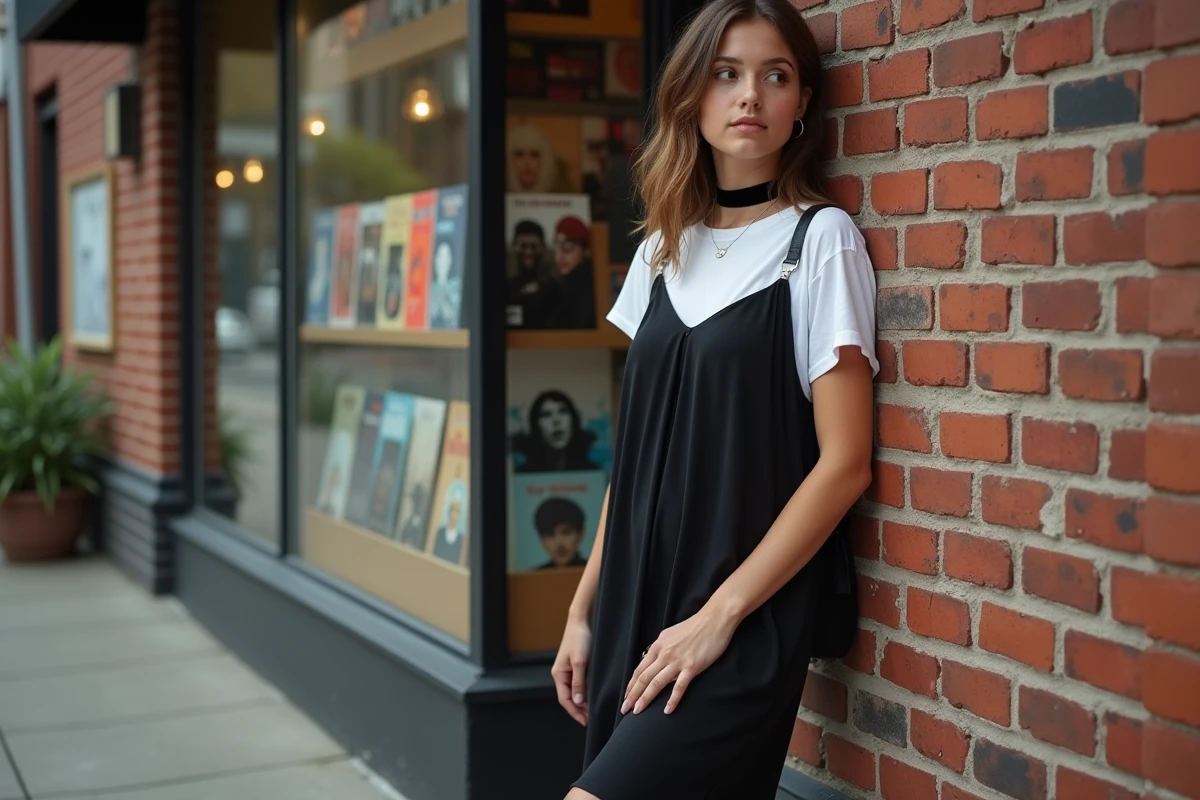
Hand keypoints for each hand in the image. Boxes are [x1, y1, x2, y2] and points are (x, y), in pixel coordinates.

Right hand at [551, 616, 592, 725]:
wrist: (581, 619)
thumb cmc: (579, 638)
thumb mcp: (580, 662)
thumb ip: (579, 682)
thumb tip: (578, 701)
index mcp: (558, 674)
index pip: (565, 699)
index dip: (575, 712)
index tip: (586, 721)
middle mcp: (561, 673)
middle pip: (568, 697)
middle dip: (578, 709)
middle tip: (591, 719)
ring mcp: (567, 669)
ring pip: (573, 691)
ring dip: (581, 702)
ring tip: (592, 710)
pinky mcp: (575, 664)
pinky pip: (577, 683)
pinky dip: (583, 692)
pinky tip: (591, 695)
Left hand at [622, 608, 736, 715]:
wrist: (715, 619)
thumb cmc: (695, 626)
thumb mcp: (672, 634)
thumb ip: (662, 649)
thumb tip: (655, 663)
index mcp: (658, 645)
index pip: (640, 668)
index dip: (631, 684)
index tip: (626, 696)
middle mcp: (664, 653)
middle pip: (644, 678)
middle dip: (633, 695)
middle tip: (625, 709)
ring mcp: (677, 661)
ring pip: (656, 683)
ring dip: (645, 698)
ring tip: (638, 712)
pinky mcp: (692, 667)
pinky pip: (679, 687)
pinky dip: (672, 700)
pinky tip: (667, 711)